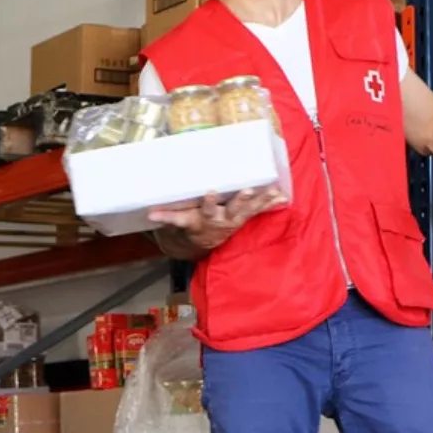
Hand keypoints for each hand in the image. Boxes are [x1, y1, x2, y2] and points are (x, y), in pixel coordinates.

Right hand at [148, 188, 287, 252]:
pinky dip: (271, 202)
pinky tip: (284, 195)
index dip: (207, 203)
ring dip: (260, 199)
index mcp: (204, 219)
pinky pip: (259, 210)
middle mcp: (221, 220)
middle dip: (241, 199)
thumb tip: (148, 213)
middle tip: (247, 190)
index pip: (204, 211)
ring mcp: (235, 219)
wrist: (204, 242)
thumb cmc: (192, 224)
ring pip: (249, 209)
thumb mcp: (181, 221)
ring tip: (272, 190)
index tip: (209, 192)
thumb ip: (167, 217)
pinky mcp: (244, 217)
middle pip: (232, 209)